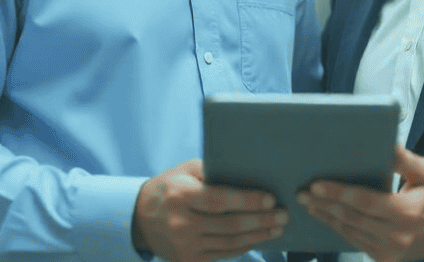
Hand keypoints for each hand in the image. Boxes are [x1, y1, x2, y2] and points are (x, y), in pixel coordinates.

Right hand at [132, 158, 288, 261]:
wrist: (140, 218)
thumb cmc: (170, 187)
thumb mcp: (186, 171)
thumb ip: (214, 170)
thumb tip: (249, 172)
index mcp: (180, 196)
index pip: (220, 200)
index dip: (248, 201)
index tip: (271, 199)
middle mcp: (181, 223)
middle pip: (230, 225)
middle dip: (261, 220)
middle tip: (283, 215)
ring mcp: (184, 245)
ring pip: (230, 243)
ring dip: (258, 235)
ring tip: (277, 227)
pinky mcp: (188, 260)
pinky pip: (223, 254)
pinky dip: (244, 246)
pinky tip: (258, 237)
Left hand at [297, 145, 423, 261]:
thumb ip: (404, 159)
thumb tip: (384, 143)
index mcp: (408, 213)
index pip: (365, 202)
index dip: (338, 193)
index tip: (317, 184)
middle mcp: (398, 236)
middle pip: (351, 218)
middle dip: (324, 204)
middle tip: (302, 193)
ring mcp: (390, 251)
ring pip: (349, 232)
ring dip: (326, 217)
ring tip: (308, 203)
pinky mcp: (385, 258)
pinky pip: (356, 241)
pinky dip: (339, 228)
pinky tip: (326, 216)